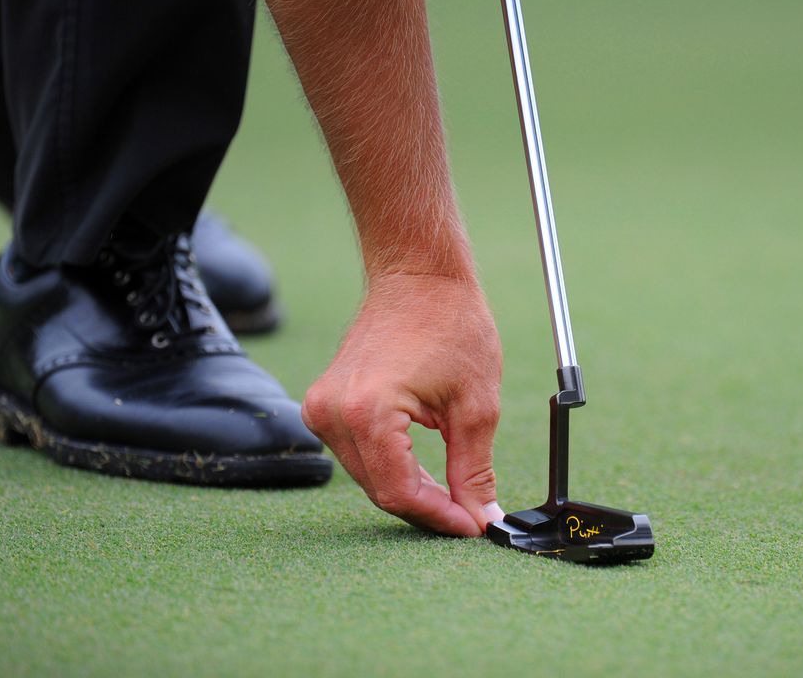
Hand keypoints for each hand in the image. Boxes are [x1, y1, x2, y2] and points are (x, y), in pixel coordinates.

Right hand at [302, 273, 505, 535]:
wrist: (418, 275)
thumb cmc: (451, 324)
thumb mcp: (475, 405)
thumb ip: (474, 469)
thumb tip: (481, 517)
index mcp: (368, 412)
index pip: (399, 492)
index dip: (439, 517)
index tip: (474, 528)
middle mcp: (333, 414)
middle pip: (381, 490)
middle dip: (427, 509)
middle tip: (470, 517)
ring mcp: (321, 409)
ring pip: (369, 478)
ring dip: (410, 491)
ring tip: (454, 495)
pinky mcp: (324, 405)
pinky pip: (359, 456)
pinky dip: (392, 468)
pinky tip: (426, 472)